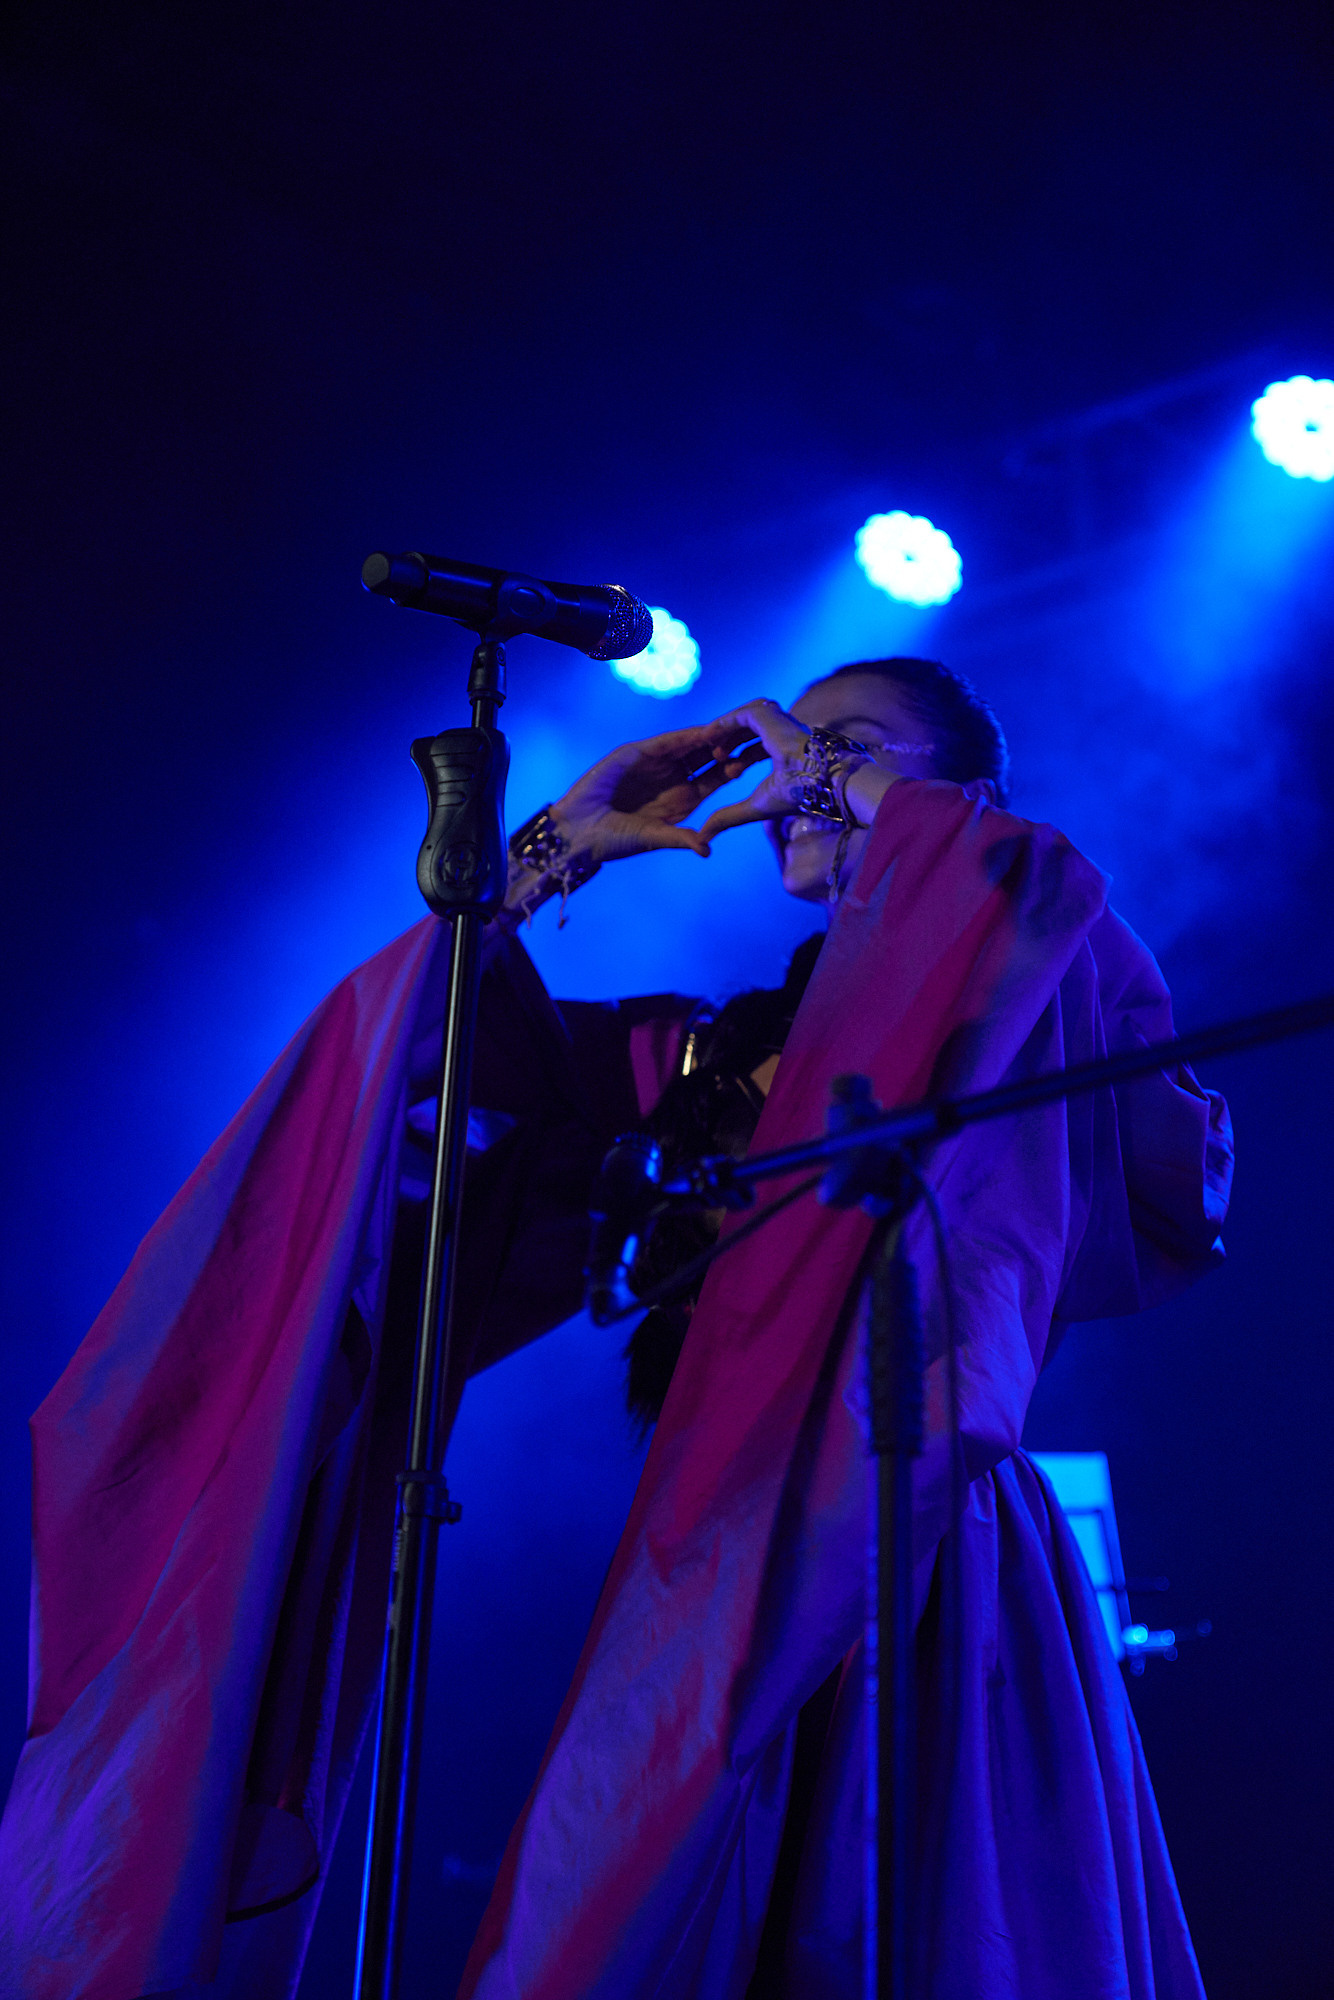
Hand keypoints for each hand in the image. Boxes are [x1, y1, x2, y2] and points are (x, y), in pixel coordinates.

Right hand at [550, 720, 756, 864]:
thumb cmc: (614, 842)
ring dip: (710, 737)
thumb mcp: (653, 838)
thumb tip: (707, 850)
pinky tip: (703, 730)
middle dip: (727, 747)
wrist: (578, 831)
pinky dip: (684, 736)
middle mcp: (672, 778)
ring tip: (731, 727)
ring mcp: (655, 764)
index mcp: (683, 800)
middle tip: (750, 736)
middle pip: (707, 757)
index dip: (731, 771)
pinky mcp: (636, 753)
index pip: (714, 780)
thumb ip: (680, 839)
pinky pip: (665, 742)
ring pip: (689, 746)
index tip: (751, 763)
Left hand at [697, 697, 898, 842]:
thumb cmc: (797, 795)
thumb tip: (704, 836)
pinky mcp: (768, 716)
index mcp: (787, 751)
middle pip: (749, 733)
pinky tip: (708, 734)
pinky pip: (740, 715)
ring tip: (708, 744)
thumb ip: (729, 817)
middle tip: (714, 757)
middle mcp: (784, 733)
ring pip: (744, 720)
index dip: (738, 758)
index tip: (725, 769)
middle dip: (729, 744)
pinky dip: (723, 723)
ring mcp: (777, 721)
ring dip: (725, 732)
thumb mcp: (755, 807)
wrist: (819, 780)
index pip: (758, 749)